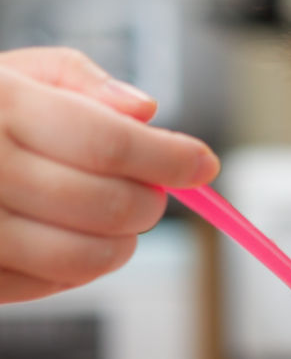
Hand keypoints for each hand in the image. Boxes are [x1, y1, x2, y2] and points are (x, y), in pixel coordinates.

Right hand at [0, 46, 219, 302]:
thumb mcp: (15, 72)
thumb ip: (82, 82)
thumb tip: (146, 111)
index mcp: (2, 107)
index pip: (110, 144)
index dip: (171, 158)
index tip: (204, 164)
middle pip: (109, 205)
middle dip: (151, 201)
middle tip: (152, 189)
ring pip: (89, 257)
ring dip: (124, 241)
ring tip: (116, 216)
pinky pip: (53, 286)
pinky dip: (82, 266)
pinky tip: (71, 236)